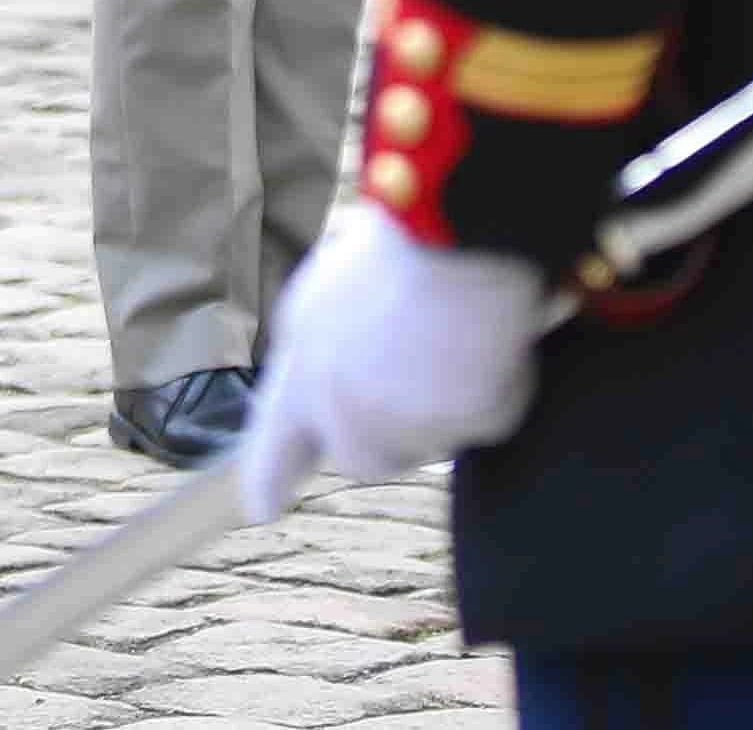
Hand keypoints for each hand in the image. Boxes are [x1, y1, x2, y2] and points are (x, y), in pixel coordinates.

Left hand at [235, 213, 547, 522]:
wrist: (452, 244)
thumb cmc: (386, 253)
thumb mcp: (318, 299)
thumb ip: (313, 356)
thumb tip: (331, 389)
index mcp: (303, 379)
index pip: (274, 448)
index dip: (268, 480)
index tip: (261, 508)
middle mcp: (347, 420)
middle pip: (362, 455)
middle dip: (383, 429)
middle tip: (408, 362)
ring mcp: (413, 430)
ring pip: (427, 439)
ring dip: (437, 404)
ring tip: (445, 332)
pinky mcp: (473, 425)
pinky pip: (487, 415)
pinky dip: (491, 384)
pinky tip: (484, 337)